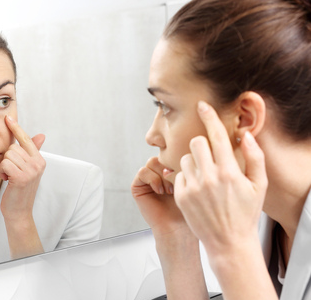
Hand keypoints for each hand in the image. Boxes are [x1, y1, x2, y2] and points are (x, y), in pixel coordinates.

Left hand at [0, 115, 45, 222]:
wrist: (19, 212)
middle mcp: (38, 164)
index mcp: (39, 160)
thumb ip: (32, 152)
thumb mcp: (27, 169)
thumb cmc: (20, 190)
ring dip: (3, 167)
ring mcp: (31, 171)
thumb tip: (41, 135)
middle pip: (13, 148)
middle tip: (11, 172)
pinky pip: (4, 164)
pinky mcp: (21, 177)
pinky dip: (1, 172)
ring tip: (10, 177)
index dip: (16, 128)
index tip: (7, 117)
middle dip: (7, 159)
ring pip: (7, 155)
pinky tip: (7, 181)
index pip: (26, 139)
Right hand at [131, 157, 189, 237]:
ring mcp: (148, 179)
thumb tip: (188, 146)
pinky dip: (152, 179)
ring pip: (152, 162)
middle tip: (179, 182)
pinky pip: (142, 171)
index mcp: (172, 169)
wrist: (178, 227)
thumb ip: (188, 163)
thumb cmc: (190, 207)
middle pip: (162, 155)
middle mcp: (159, 172)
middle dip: (171, 167)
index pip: (173, 152)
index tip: (188, 175)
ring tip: (170, 189)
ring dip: (162, 174)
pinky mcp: (137, 186)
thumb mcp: (194, 181)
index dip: (180, 160)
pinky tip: (160, 191)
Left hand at [174, 101, 267, 252]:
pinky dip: (186, 177)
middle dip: (202, 144)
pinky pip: (179, 174)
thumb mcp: (258, 185)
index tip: (202, 105)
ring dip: (194, 161)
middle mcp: (209, 178)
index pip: (217, 136)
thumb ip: (255, 157)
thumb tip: (246, 135)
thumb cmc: (245, 213)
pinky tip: (197, 189)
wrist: (228, 242)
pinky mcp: (181, 196)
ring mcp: (193, 188)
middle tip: (209, 156)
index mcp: (229, 172)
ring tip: (205, 177)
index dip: (209, 117)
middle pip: (196, 143)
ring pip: (185, 158)